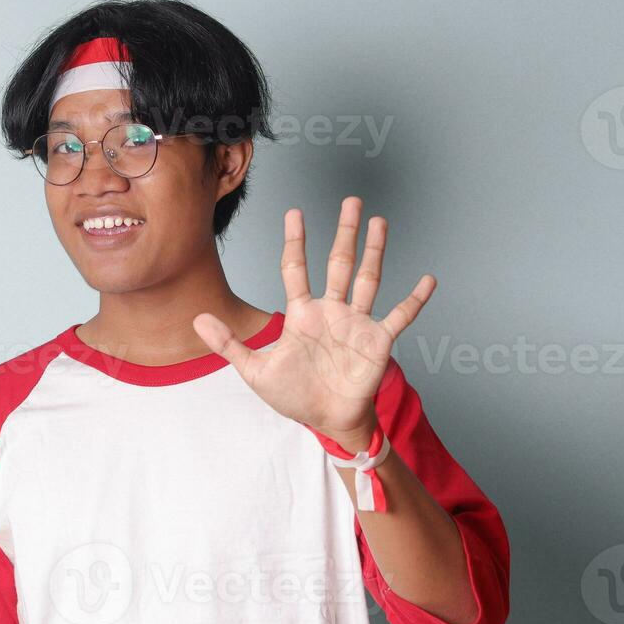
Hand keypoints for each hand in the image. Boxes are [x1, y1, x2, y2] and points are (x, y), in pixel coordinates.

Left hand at [194, 196, 434, 451]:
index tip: (294, 213)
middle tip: (351, 201)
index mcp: (303, 314)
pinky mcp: (377, 341)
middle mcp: (332, 311)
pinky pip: (399, 316)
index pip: (296, 269)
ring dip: (375, 250)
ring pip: (368, 278)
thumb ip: (229, 344)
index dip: (295, 242)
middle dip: (345, 232)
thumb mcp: (255, 371)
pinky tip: (428, 280)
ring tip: (380, 222)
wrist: (326, 421)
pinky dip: (414, 300)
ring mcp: (356, 323)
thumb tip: (196, 319)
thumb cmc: (295, 396)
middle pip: (339, 263)